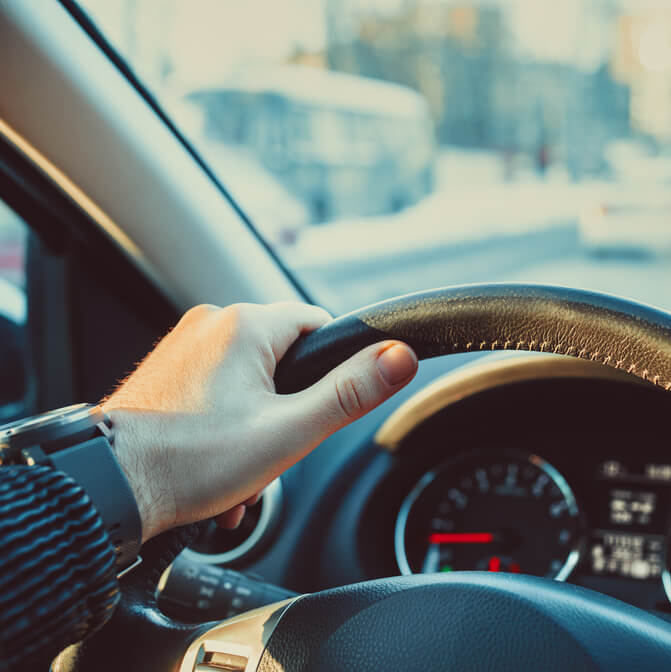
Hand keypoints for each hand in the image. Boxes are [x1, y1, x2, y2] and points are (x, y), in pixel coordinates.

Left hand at [102, 302, 417, 541]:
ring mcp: (183, 347)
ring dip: (257, 427)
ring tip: (239, 472)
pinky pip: (217, 392)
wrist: (106, 489)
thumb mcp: (289, 432)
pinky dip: (226, 429)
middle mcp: (211, 323)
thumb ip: (351, 392)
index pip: (319, 326)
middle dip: (289, 411)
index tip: (317, 411)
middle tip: (272, 451)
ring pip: (251, 382)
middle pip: (285, 359)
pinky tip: (217, 468)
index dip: (332, 372)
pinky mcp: (166, 373)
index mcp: (245, 324)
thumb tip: (400, 357)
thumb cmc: (189, 461)